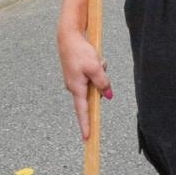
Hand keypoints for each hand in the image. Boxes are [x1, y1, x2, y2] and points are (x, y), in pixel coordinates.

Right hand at [57, 23, 111, 140]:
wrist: (68, 36)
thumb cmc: (80, 52)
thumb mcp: (95, 67)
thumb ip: (102, 83)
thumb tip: (108, 96)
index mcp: (77, 88)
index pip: (83, 111)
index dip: (86, 124)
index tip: (87, 138)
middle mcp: (74, 87)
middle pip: (94, 93)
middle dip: (101, 83)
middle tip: (98, 65)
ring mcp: (75, 80)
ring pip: (95, 82)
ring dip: (99, 72)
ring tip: (95, 59)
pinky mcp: (77, 73)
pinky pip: (92, 74)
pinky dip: (96, 67)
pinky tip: (94, 57)